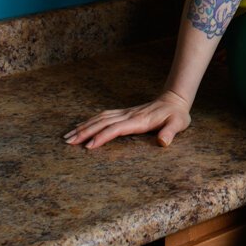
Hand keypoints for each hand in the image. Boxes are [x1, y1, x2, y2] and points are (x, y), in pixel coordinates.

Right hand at [63, 90, 192, 148]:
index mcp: (139, 121)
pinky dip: (90, 121)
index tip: (88, 146)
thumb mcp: (178, 124)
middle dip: (84, 132)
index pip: (116, 129)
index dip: (102, 137)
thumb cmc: (176, 115)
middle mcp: (128, 115)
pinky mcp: (124, 113)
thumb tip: (163, 142)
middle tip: (68, 142)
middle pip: (102, 123)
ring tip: (68, 135)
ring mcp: (125, 113)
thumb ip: (170, 132)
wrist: (174, 100)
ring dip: (84, 126)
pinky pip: (104, 116)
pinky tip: (82, 126)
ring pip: (100, 118)